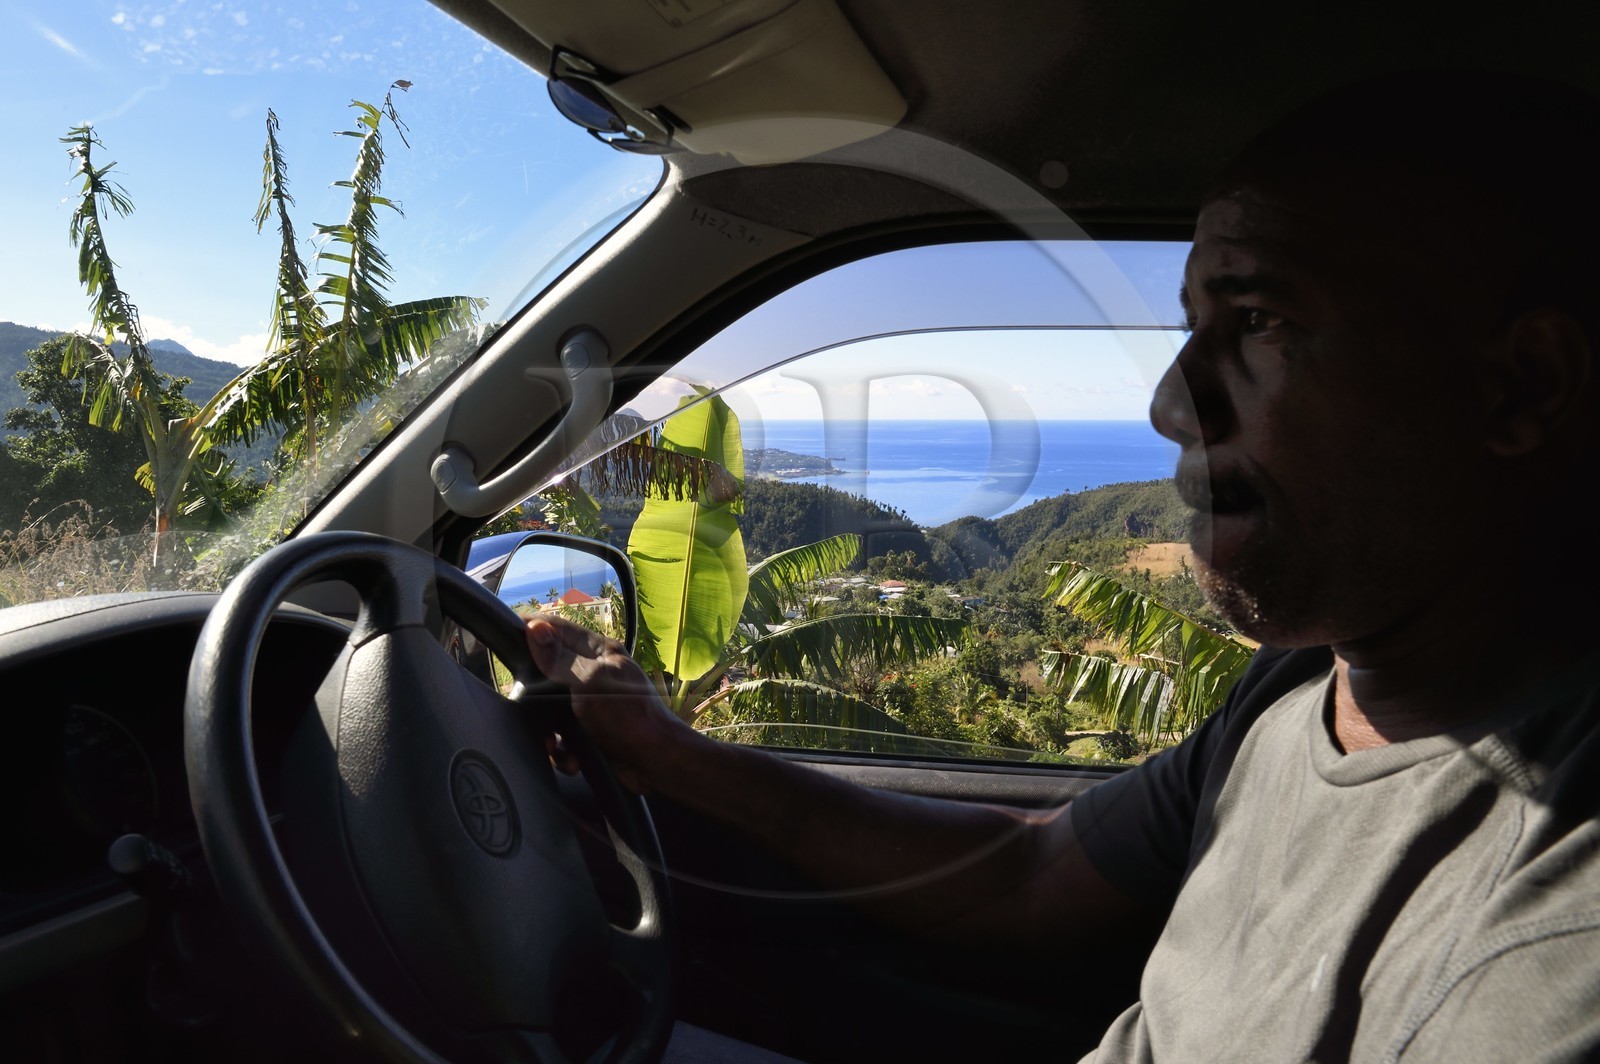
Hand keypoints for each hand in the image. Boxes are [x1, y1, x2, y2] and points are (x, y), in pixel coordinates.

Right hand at [524, 614, 690, 793]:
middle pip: (547, 673)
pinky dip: (564, 751)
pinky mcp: (590, 731)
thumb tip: (535, 628)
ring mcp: (591, 703)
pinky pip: (562, 736)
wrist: (656, 763)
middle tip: (530, 709)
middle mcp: (593, 674)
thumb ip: (560, 659)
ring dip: (550, 733)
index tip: (508, 631)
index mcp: (598, 652)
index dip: (533, 629)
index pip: (558, 630)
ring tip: (556, 744)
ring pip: (550, 710)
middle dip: (535, 697)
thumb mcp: (590, 682)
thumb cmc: (629, 717)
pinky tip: (572, 759)